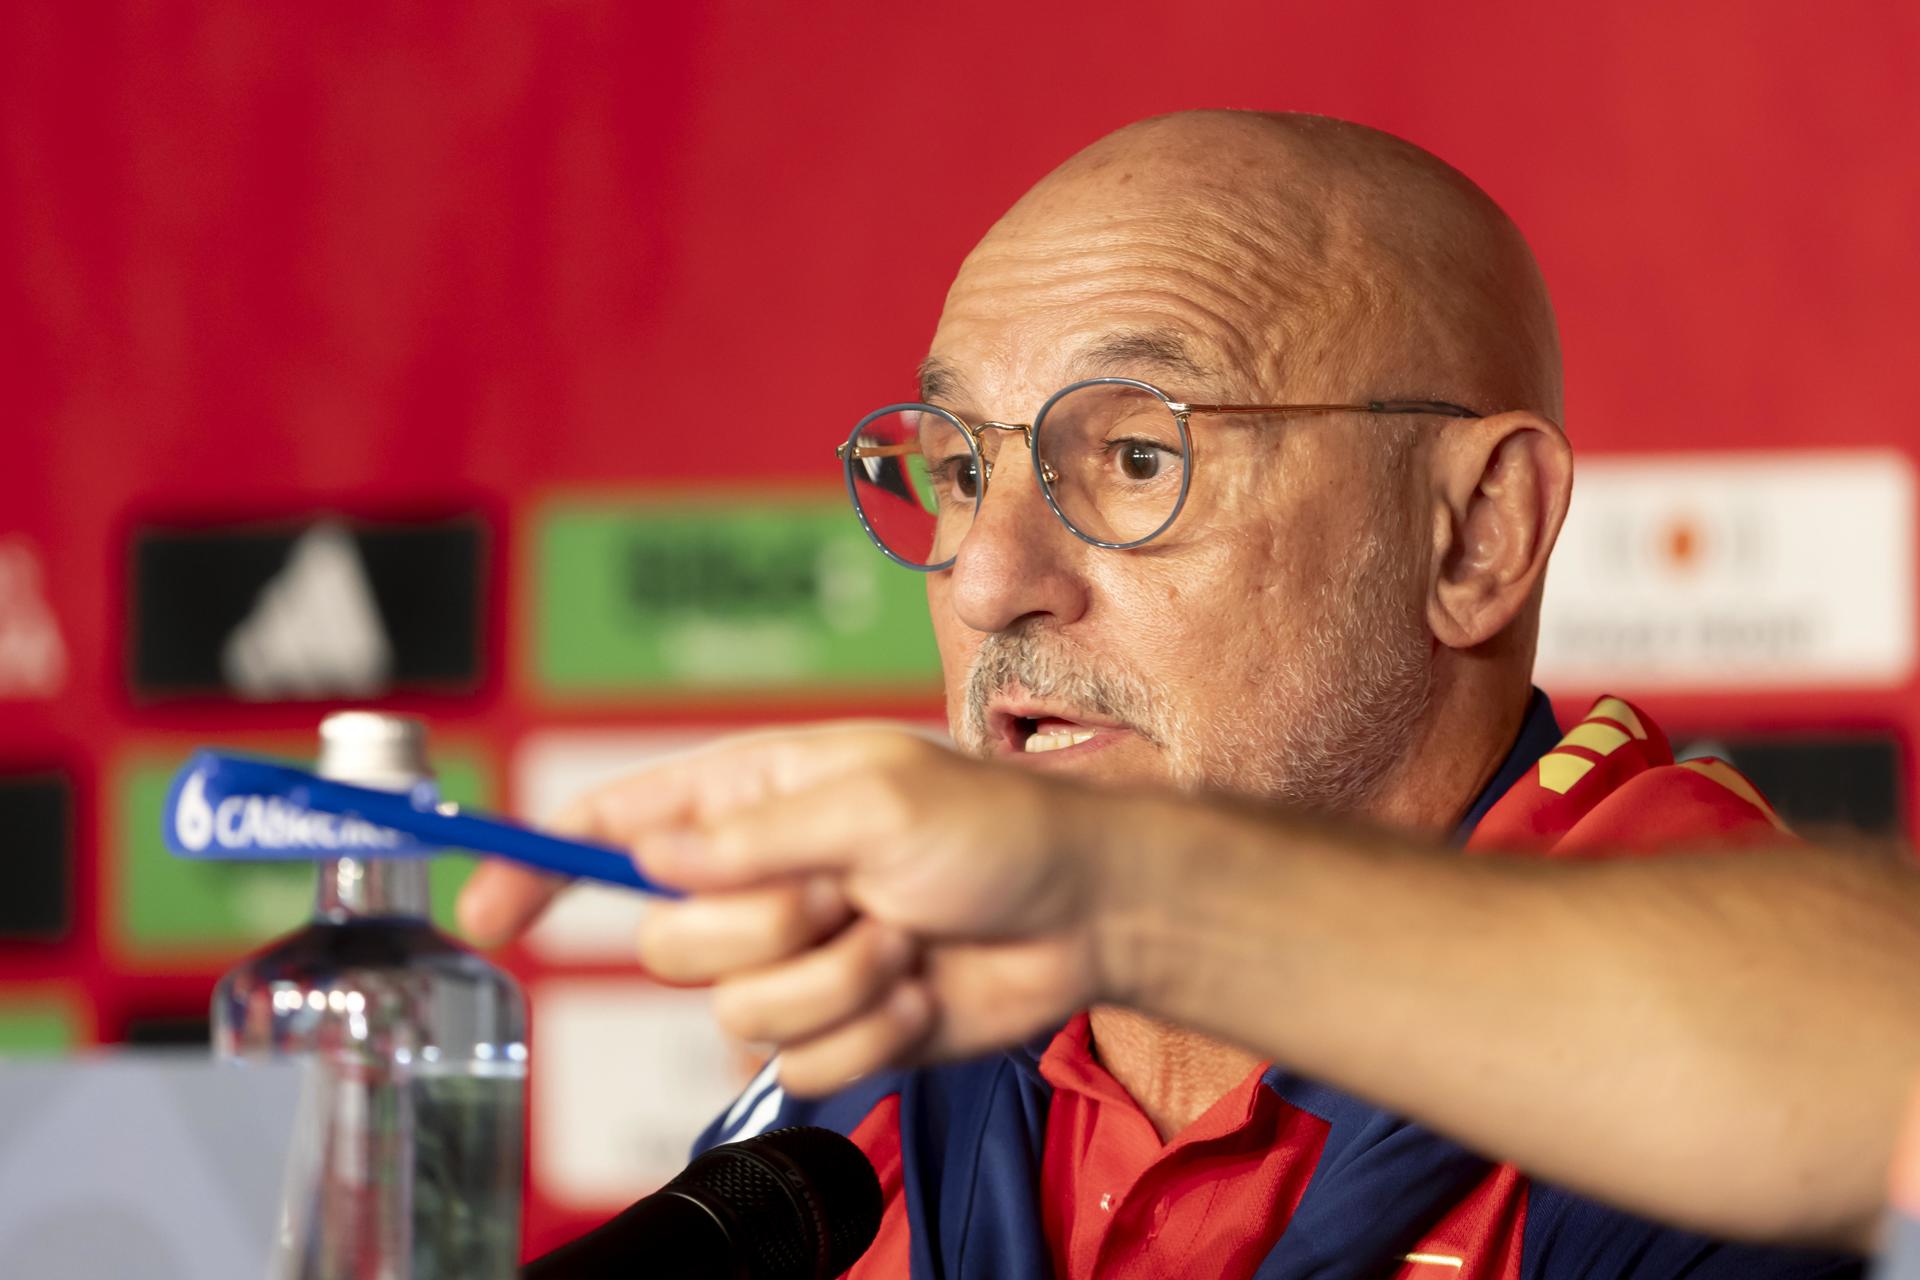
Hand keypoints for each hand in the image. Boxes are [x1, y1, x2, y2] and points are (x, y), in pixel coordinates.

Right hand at [457, 725, 1130, 1092]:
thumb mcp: (873, 799)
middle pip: (668, 943)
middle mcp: (758, 878)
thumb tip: (649, 853)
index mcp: (751, 795)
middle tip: (848, 893)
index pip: (609, 828)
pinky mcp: (838, 1024)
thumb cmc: (996, 826)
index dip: (537, 865)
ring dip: (837, 982)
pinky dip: (871, 1032)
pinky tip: (920, 986)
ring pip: (736, 1012)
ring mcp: (796, 958)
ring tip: (904, 936)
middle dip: (766, 930)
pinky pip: (801, 1063)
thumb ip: (749, 833)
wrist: (1084, 913)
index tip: (484, 911)